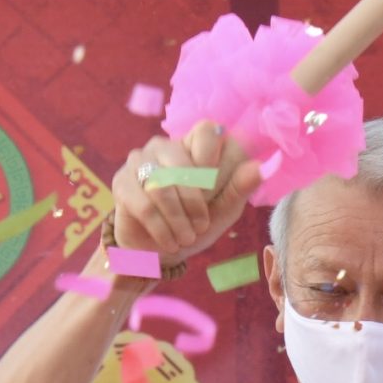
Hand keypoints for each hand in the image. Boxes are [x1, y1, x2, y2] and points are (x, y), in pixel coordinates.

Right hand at [112, 122, 264, 264]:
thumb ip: (240, 188)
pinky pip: (144, 203)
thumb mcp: (224, 210)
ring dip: (178, 219)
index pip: (209, 131)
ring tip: (185, 238)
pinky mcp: (121, 181)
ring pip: (162, 185)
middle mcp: (166, 144)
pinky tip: (169, 241)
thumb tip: (261, 167)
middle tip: (200, 227)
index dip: (214, 164)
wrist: (159, 251)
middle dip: (196, 202)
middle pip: (184, 162)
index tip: (214, 194)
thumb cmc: (195, 225)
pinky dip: (161, 228)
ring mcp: (140, 159)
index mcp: (195, 144)